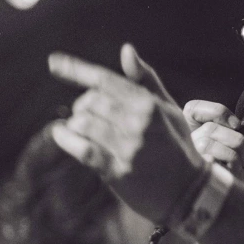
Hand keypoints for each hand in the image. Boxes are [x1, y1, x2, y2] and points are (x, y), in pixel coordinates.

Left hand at [49, 43, 206, 225]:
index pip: (105, 80)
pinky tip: (60, 134)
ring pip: (83, 124)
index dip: (76, 69)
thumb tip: (126, 49)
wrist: (189, 193)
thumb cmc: (177, 147)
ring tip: (82, 129)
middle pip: (91, 101)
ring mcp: (128, 148)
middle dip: (83, 106)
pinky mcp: (118, 172)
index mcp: (149, 105)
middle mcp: (138, 124)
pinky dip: (66, 139)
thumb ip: (146, 80)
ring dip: (76, 124)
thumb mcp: (169, 110)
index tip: (53, 62)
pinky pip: (82, 149)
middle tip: (87, 114)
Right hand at [183, 100, 243, 185]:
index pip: (193, 109)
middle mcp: (184, 147)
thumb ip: (226, 133)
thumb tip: (234, 125)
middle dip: (236, 139)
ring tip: (243, 165)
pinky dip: (232, 166)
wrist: (239, 204)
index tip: (237, 124)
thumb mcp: (233, 150)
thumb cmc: (236, 177)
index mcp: (191, 135)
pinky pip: (212, 160)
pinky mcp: (192, 177)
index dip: (217, 111)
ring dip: (236, 153)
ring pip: (209, 142)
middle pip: (210, 128)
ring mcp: (185, 162)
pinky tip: (236, 176)